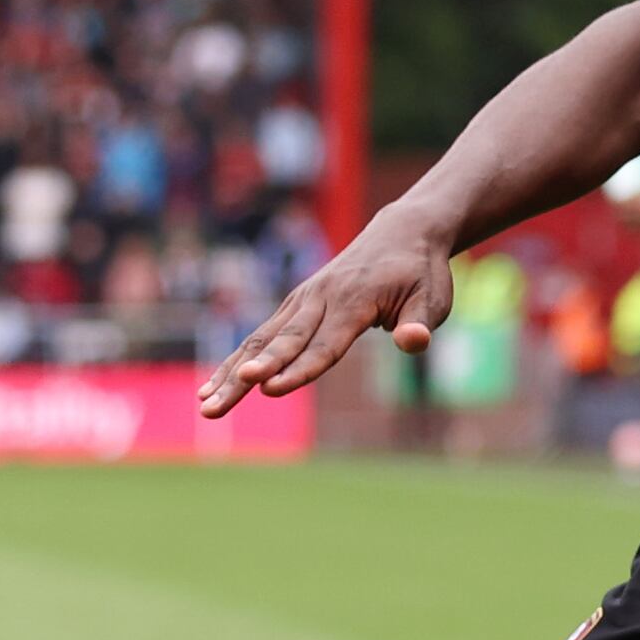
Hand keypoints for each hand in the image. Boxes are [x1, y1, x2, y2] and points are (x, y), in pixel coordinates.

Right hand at [198, 205, 458, 414]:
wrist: (401, 233)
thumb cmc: (420, 272)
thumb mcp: (434, 298)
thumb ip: (420, 323)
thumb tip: (415, 342)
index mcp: (354, 301)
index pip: (324, 344)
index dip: (298, 369)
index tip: (270, 390)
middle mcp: (320, 299)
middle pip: (281, 344)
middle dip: (249, 376)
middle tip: (219, 403)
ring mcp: (303, 300)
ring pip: (261, 341)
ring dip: (230, 374)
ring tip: (205, 406)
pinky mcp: (295, 305)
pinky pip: (261, 336)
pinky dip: (234, 361)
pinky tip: (212, 388)